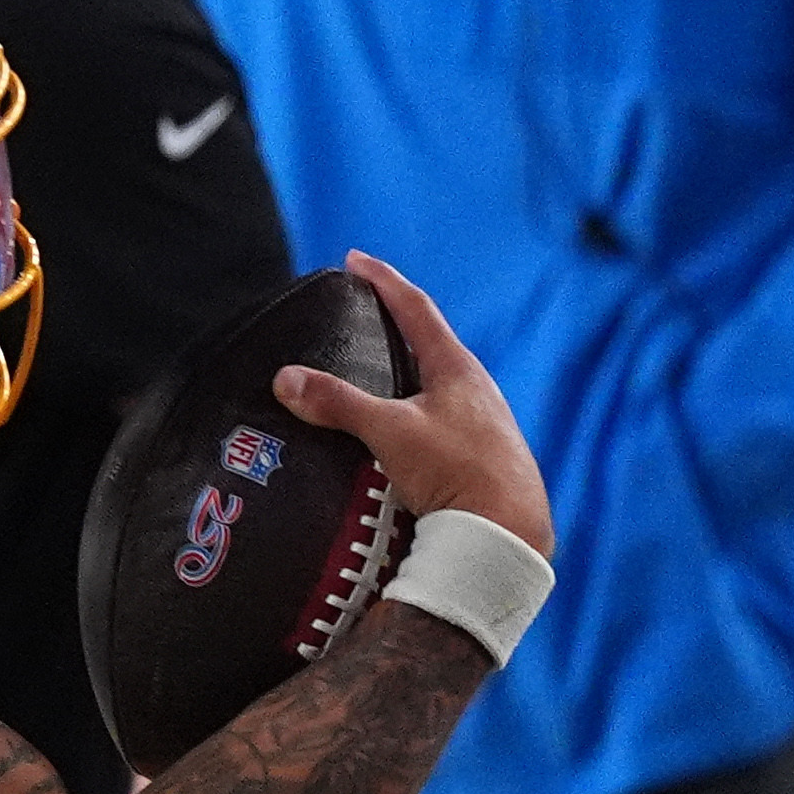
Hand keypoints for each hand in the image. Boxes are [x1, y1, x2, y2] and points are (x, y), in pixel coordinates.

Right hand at [274, 250, 550, 556]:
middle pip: (430, 346)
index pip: (416, 309)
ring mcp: (482, 424)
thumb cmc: (459, 473)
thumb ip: (338, 403)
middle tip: (363, 317)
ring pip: (437, 387)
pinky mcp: (480, 456)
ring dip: (406, 377)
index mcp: (458, 369)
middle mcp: (476, 390)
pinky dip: (413, 416)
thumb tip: (287, 378)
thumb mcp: (390, 432)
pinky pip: (440, 422)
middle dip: (396, 329)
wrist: (507, 532)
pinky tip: (399, 436)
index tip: (355, 261)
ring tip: (374, 380)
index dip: (383, 282)